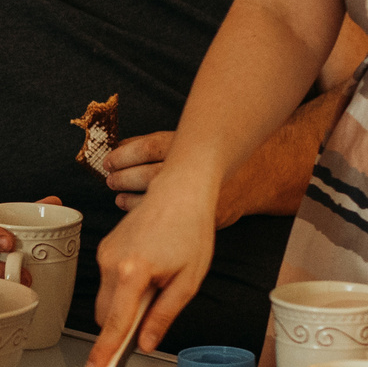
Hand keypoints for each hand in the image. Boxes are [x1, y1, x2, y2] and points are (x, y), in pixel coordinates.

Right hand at [86, 172, 219, 366]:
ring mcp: (105, 253)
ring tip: (160, 284)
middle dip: (120, 327)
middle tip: (146, 328)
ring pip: (106, 297)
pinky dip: (124, 287)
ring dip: (125, 305)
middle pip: (105, 314)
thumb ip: (164, 315)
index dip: (104, 352)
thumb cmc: (190, 230)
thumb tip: (145, 344)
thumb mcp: (188, 280)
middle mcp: (111, 263)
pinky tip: (151, 270)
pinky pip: (109, 280)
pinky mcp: (105, 247)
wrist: (180, 189)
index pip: (114, 323)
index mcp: (133, 272)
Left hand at [111, 133, 297, 226]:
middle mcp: (196, 170)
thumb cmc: (216, 157)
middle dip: (124, 178)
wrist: (258, 174)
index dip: (125, 155)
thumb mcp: (190, 143)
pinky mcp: (208, 217)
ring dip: (131, 199)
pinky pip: (171, 223)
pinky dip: (149, 217)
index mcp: (190, 146)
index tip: (109, 160)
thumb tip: (121, 147)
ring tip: (119, 197)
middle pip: (148, 175)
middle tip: (110, 179)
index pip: (148, 148)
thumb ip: (160, 147)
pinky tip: (137, 214)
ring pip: (156, 201)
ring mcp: (202, 196)